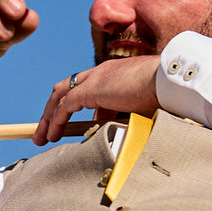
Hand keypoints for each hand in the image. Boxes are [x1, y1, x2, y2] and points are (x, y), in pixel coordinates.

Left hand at [33, 56, 159, 144]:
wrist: (169, 81)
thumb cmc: (164, 95)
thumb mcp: (140, 106)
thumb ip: (124, 114)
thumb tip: (113, 128)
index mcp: (113, 74)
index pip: (87, 87)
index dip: (75, 104)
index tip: (72, 124)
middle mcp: (100, 72)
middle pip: (67, 87)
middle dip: (53, 109)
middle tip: (46, 129)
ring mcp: (95, 78)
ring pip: (61, 95)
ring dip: (49, 117)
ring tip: (42, 137)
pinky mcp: (92, 89)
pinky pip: (66, 106)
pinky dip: (56, 120)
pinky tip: (53, 134)